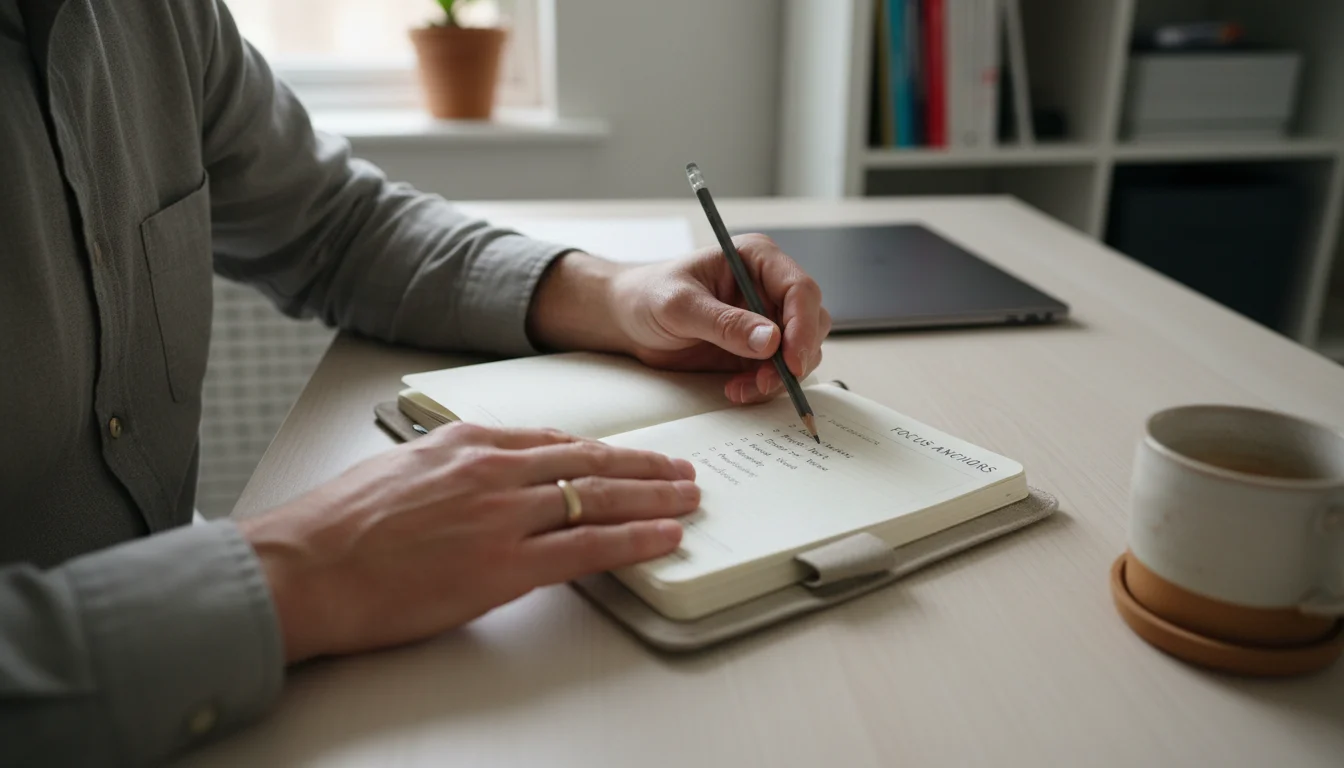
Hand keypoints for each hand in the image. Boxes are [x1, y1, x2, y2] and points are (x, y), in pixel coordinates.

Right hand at [240, 422, 698, 662]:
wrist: (301, 568)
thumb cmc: (334, 527)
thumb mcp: (398, 470)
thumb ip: (451, 469)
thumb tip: (479, 482)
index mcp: (466, 444)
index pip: (556, 442)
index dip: (604, 450)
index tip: (629, 455)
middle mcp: (493, 470)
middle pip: (590, 462)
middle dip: (644, 466)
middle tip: (680, 471)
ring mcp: (503, 516)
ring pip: (600, 498)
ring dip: (654, 499)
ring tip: (687, 500)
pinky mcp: (504, 566)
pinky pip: (589, 548)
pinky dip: (634, 540)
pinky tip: (662, 537)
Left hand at [527, 235, 831, 403]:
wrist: (628, 318)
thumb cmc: (648, 296)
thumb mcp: (680, 307)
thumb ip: (724, 323)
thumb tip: (771, 340)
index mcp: (757, 259)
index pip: (800, 289)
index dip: (803, 326)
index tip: (792, 359)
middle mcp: (769, 287)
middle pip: (811, 322)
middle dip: (796, 357)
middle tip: (768, 382)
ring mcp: (766, 319)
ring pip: (801, 351)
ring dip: (780, 376)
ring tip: (743, 389)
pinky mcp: (758, 348)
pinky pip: (779, 371)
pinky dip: (764, 386)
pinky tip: (736, 390)